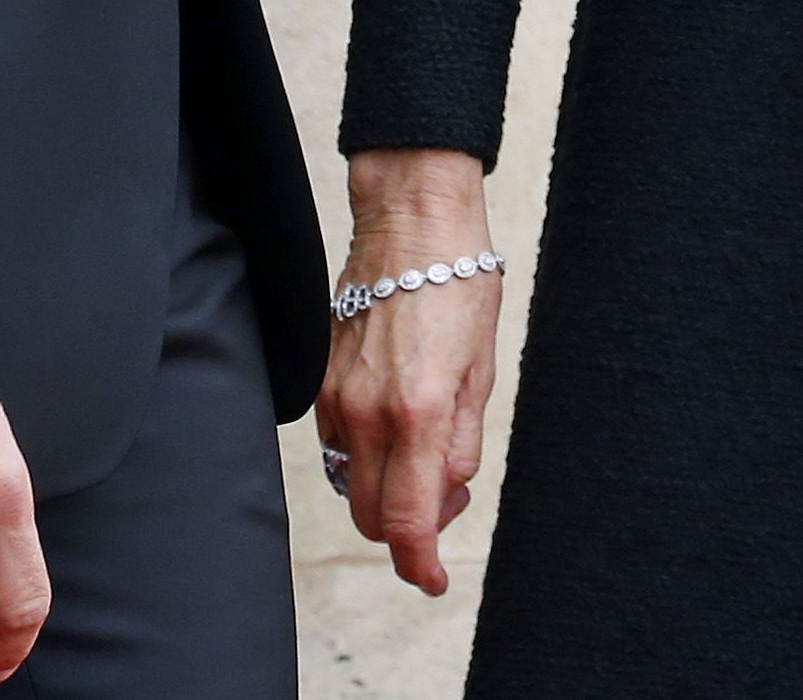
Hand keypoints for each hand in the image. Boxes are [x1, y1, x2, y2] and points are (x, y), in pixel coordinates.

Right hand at [319, 148, 502, 595]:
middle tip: (447, 492)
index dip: (420, 565)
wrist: (411, 223)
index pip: (408, 521)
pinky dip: (367, 453)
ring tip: (426, 448)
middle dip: (409, 527)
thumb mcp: (481, 369)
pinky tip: (396, 420)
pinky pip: (338, 444)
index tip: (433, 579)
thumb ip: (462, 440)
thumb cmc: (459, 287)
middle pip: (373, 515)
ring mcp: (337, 397)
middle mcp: (369, 411)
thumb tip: (446, 491)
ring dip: (387, 489)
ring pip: (352, 482)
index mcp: (419, 412)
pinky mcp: (320, 381)